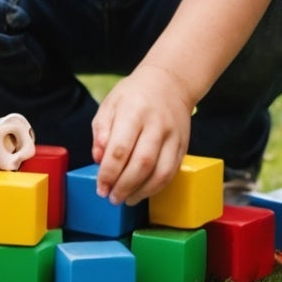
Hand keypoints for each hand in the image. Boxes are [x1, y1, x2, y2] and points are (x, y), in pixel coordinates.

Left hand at [91, 63, 193, 206]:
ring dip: (141, 192)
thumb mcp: (110, 104)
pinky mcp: (183, 145)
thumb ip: (101, 131)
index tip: (100, 187)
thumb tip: (99, 159)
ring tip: (126, 199)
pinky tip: (142, 191)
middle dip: (124, 186)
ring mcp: (173, 136)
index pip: (120, 149)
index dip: (108, 173)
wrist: (170, 82)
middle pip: (141, 164)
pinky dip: (156, 188)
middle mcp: (156, 124)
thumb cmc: (134, 95)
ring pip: (160, 172)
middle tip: (111, 198)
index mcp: (134, 111)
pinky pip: (171, 173)